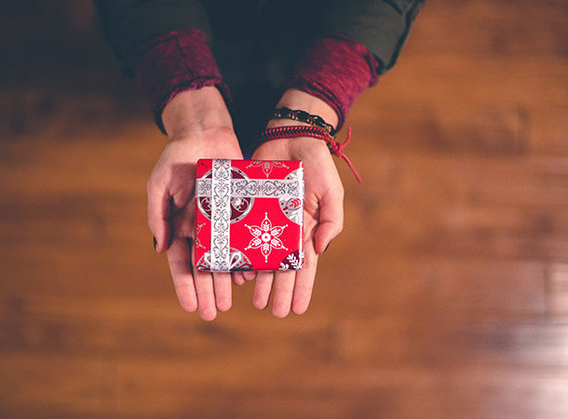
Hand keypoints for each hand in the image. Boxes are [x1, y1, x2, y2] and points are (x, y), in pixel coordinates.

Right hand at [148, 87, 242, 320]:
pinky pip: (244, 239)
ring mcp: (222, 222)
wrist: (205, 133)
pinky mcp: (241, 212)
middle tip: (213, 313)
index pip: (182, 263)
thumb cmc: (177, 157)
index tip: (190, 306)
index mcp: (180, 226)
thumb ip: (158, 215)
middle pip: (204, 268)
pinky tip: (249, 275)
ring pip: (224, 258)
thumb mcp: (160, 184)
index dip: (185, 285)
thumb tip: (160, 248)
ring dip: (225, 281)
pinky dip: (246, 258)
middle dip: (207, 291)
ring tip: (229, 302)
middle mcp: (202, 229)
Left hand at [234, 90, 344, 316]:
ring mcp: (265, 221)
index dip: (302, 288)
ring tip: (255, 300)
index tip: (298, 310)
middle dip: (279, 291)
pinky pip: (242, 236)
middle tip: (274, 312)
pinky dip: (240, 254)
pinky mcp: (247, 209)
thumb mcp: (331, 191)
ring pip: (261, 257)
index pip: (305, 266)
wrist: (289, 136)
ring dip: (259, 280)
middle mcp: (285, 230)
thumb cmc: (315, 164)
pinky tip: (237, 272)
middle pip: (282, 268)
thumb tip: (320, 249)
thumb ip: (331, 220)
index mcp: (307, 229)